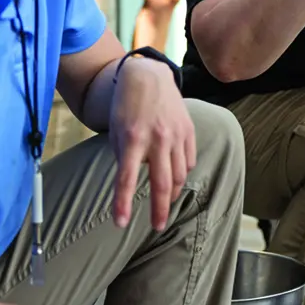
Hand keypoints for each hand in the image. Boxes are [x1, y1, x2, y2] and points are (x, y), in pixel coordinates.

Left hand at [109, 58, 195, 230]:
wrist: (147, 77)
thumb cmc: (126, 106)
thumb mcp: (116, 131)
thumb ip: (124, 156)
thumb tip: (133, 180)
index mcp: (132, 139)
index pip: (127, 179)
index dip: (123, 204)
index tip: (121, 223)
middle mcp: (157, 138)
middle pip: (162, 183)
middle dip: (160, 209)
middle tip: (158, 227)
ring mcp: (176, 134)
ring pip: (179, 174)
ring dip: (172, 192)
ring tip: (166, 202)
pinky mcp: (188, 131)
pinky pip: (188, 160)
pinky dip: (182, 172)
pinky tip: (175, 175)